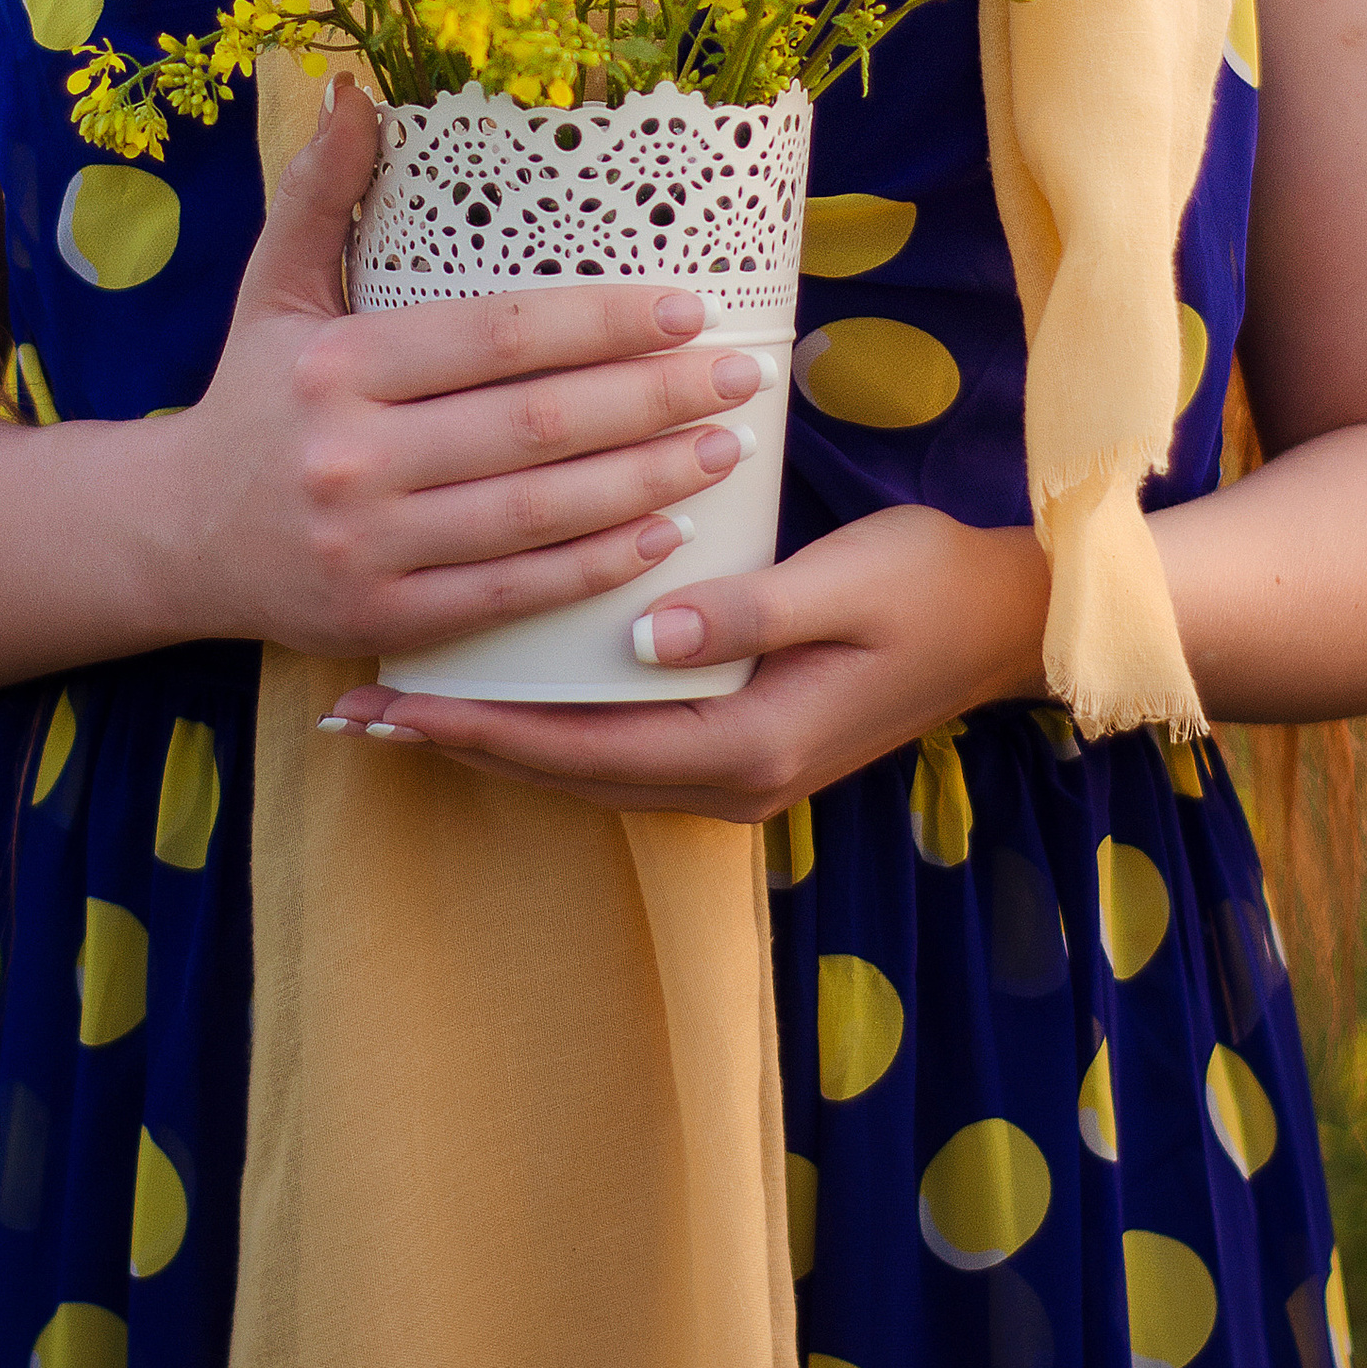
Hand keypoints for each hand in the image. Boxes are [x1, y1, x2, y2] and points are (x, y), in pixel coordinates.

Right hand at [148, 84, 781, 660]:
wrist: (171, 537)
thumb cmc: (249, 402)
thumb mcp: (272, 292)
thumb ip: (319, 194)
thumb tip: (354, 91)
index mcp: (336, 364)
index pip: (496, 336)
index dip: (600, 323)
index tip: (686, 309)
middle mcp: (351, 455)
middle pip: (534, 425)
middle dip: (652, 399)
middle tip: (740, 376)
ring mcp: (368, 545)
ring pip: (535, 512)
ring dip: (644, 481)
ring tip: (725, 449)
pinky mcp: (383, 617)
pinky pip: (510, 593)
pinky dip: (593, 566)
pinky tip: (665, 534)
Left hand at [319, 501, 1056, 819]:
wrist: (1012, 623)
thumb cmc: (932, 586)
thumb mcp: (845, 585)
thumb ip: (745, 610)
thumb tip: (643, 636)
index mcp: (748, 748)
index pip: (583, 749)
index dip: (480, 728)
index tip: (392, 703)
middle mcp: (730, 782)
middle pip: (565, 773)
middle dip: (459, 742)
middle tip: (355, 713)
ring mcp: (734, 773)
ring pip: (583, 768)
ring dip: (493, 738)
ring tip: (399, 708)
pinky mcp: (736, 745)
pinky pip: (615, 749)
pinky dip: (546, 727)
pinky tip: (501, 695)